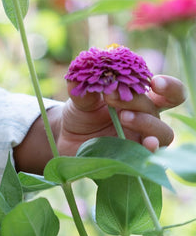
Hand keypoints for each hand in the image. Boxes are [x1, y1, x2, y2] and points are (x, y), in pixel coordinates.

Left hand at [57, 74, 185, 155]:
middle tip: (110, 96)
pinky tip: (147, 144)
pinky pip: (150, 156)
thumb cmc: (81, 113)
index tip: (156, 82)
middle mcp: (146, 119)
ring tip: (123, 117)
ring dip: (145, 122)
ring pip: (162, 133)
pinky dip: (150, 150)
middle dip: (137, 100)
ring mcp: (142, 140)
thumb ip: (85, 90)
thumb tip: (80, 77)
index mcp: (137, 99)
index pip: (165, 92)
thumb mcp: (80, 99)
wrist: (68, 137)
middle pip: (154, 109)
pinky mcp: (135, 158)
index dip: (168, 87)